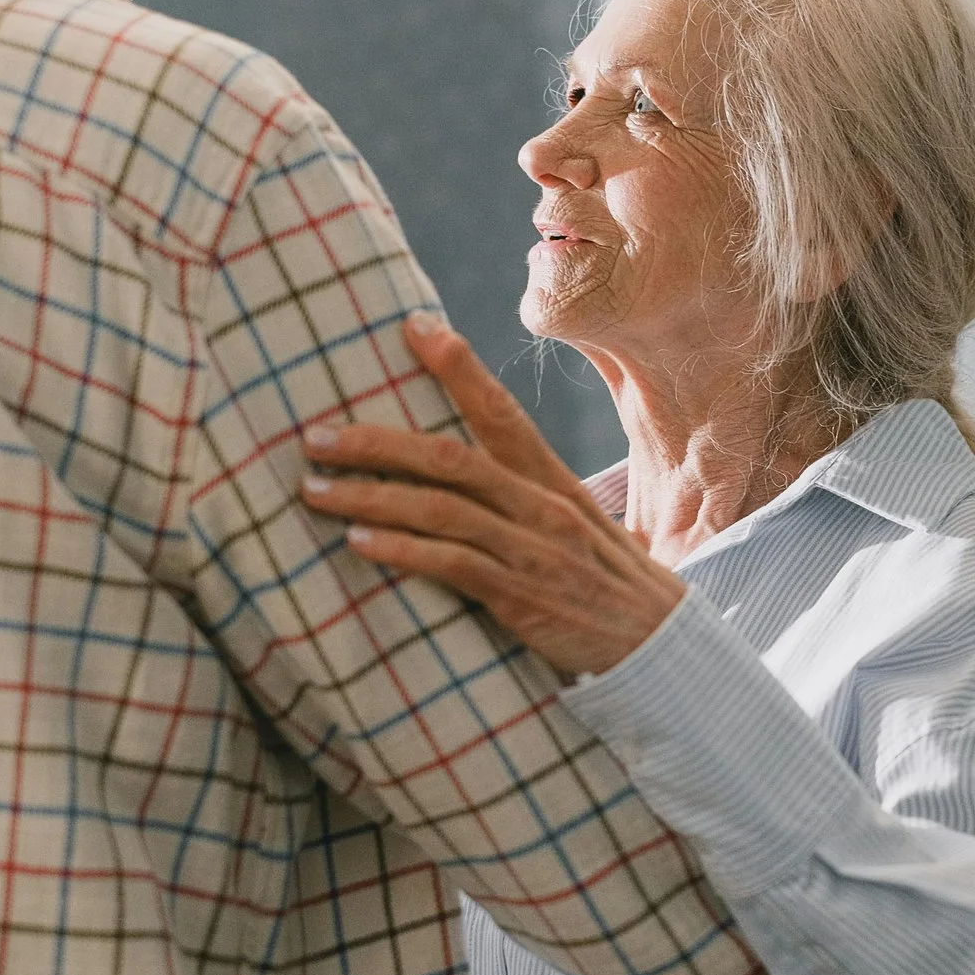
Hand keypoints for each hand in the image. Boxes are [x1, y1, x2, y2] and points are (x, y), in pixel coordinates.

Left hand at [300, 315, 685, 677]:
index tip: (410, 326)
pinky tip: (359, 544)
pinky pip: (455, 566)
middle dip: (375, 442)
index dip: (456, 366)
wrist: (661, 648)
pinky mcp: (524, 598)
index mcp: (551, 481)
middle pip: (450, 458)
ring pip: (442, 510)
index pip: (500, 411)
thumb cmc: (603, 585)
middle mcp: (542, 506)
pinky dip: (403, 551)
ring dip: (370, 497)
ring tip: (313, 491)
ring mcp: (533, 551)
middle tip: (313, 435)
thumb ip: (519, 497)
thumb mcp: (570, 526)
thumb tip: (454, 474)